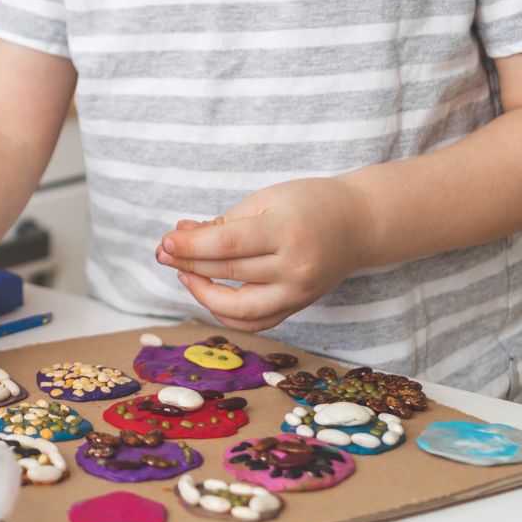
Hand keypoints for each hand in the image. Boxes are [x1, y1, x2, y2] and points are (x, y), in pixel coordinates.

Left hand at [155, 177, 373, 331]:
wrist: (358, 224)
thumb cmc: (308, 203)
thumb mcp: (266, 200)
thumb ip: (224, 221)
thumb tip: (179, 237)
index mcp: (286, 231)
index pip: (228, 244)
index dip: (191, 246)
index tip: (164, 242)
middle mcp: (294, 268)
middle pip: (229, 273)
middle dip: (188, 265)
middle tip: (163, 253)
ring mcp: (298, 293)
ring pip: (239, 308)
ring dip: (202, 294)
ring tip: (183, 273)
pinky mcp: (297, 306)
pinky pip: (255, 321)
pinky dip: (226, 314)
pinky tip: (207, 293)